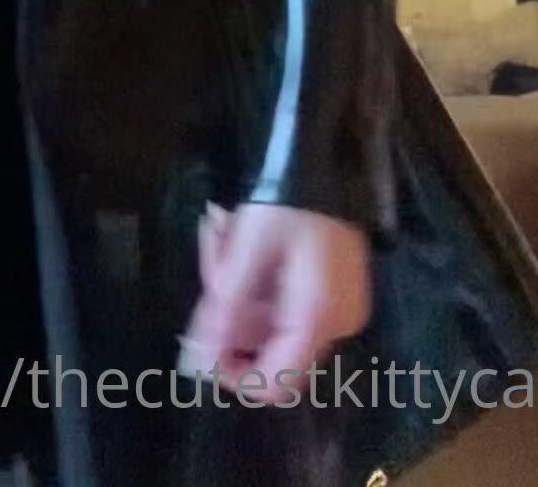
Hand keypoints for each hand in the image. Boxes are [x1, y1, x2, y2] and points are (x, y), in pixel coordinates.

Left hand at [177, 201, 371, 404]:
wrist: (326, 155)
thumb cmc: (287, 198)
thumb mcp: (246, 249)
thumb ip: (223, 309)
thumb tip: (197, 359)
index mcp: (318, 317)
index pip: (274, 382)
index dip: (234, 374)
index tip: (202, 346)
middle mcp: (337, 323)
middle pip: (269, 346)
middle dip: (230, 310)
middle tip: (212, 253)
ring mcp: (340, 307)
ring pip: (274, 321)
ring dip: (239, 289)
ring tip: (222, 231)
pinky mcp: (335, 290)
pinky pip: (288, 304)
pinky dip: (259, 281)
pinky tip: (241, 236)